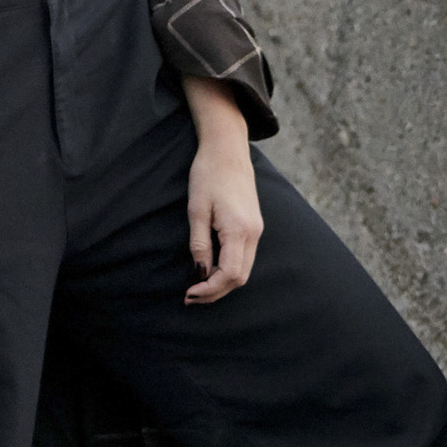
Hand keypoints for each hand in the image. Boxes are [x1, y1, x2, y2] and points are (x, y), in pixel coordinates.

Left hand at [181, 76, 262, 304]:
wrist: (227, 150)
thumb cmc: (208, 175)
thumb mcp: (197, 210)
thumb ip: (199, 245)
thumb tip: (200, 274)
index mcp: (239, 230)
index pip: (229, 274)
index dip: (209, 290)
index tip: (189, 294)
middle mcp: (254, 233)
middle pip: (240, 278)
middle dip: (216, 292)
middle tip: (191, 296)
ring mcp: (257, 230)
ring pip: (244, 269)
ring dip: (222, 282)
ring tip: (198, 286)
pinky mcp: (254, 226)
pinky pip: (244, 257)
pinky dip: (229, 269)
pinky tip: (210, 268)